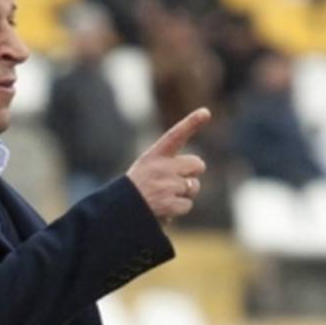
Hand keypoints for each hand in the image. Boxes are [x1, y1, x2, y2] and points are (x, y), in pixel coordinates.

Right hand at [126, 108, 209, 224]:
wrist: (120, 212)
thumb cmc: (135, 189)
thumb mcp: (146, 168)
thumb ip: (169, 163)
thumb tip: (196, 167)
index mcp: (154, 155)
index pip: (175, 135)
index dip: (191, 123)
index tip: (205, 112)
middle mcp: (161, 167)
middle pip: (197, 165)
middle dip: (191, 174)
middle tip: (174, 182)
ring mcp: (167, 186)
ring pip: (193, 187)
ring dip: (183, 194)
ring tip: (163, 198)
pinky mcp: (170, 204)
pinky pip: (187, 205)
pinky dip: (177, 209)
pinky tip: (162, 208)